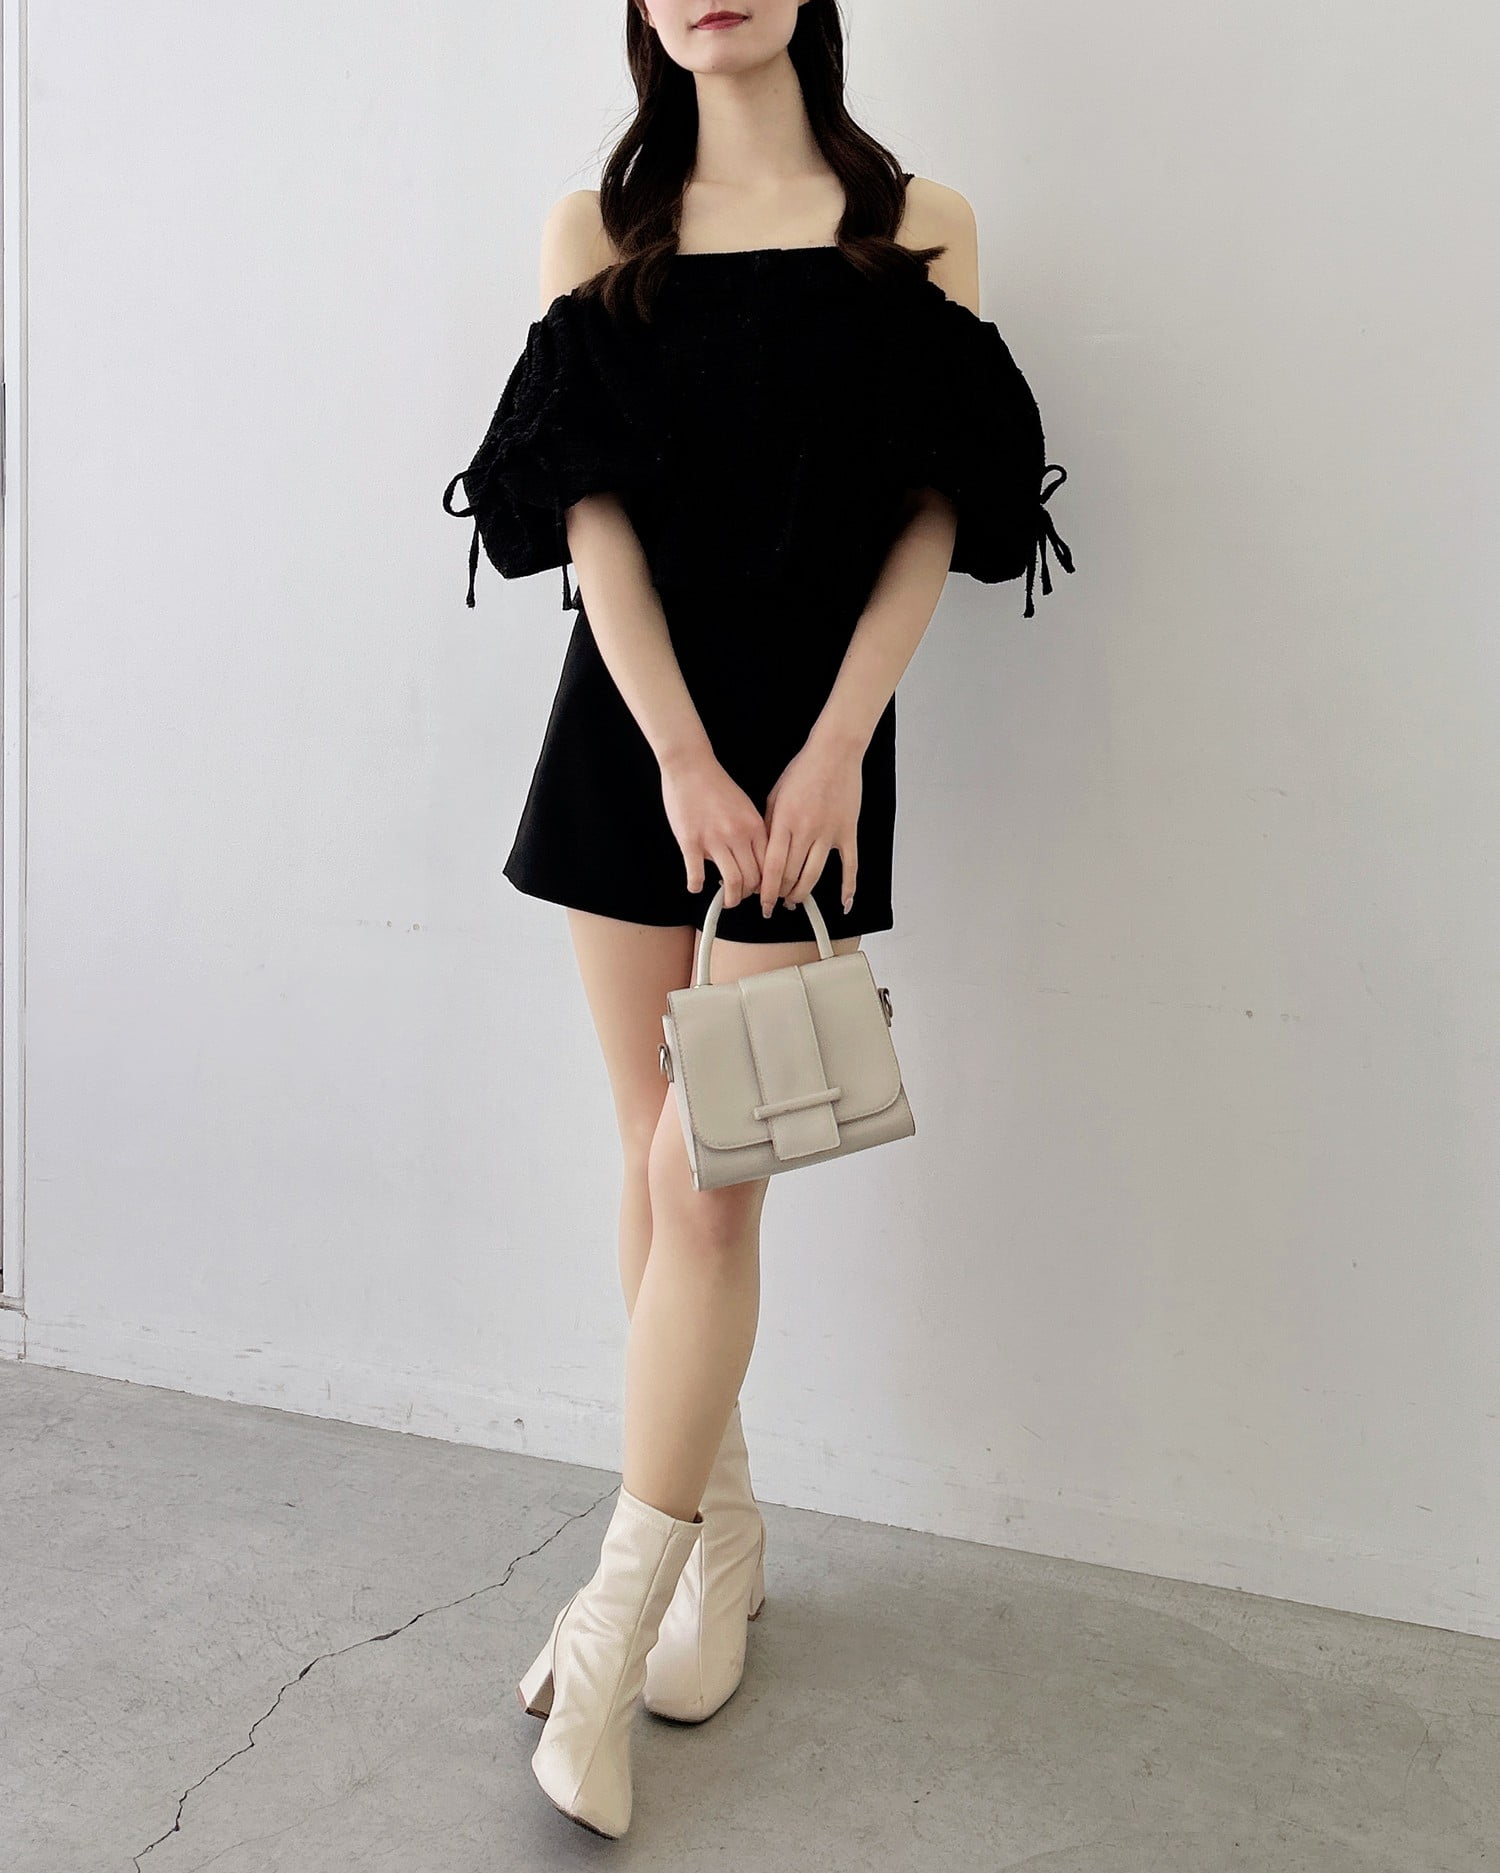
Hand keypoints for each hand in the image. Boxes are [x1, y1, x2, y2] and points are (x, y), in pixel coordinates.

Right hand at [660, 749, 767, 908]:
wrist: (691, 766)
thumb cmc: (716, 786)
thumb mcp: (744, 807)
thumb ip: (751, 833)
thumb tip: (751, 860)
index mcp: (753, 826)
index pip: (769, 865)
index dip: (767, 884)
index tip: (762, 892)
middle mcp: (737, 835)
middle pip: (753, 878)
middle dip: (749, 894)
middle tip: (743, 896)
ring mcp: (713, 840)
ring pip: (732, 882)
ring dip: (731, 898)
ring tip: (727, 900)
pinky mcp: (690, 842)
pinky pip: (696, 874)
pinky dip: (696, 886)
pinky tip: (696, 886)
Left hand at [759, 737, 861, 919]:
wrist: (834, 753)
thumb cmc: (803, 771)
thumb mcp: (775, 796)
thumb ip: (769, 827)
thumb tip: (763, 855)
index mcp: (785, 821)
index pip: (772, 866)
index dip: (767, 890)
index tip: (763, 902)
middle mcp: (806, 830)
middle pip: (792, 875)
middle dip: (782, 894)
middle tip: (777, 901)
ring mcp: (829, 833)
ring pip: (814, 875)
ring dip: (803, 893)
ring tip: (796, 901)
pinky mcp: (848, 832)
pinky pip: (850, 865)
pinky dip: (848, 887)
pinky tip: (845, 903)